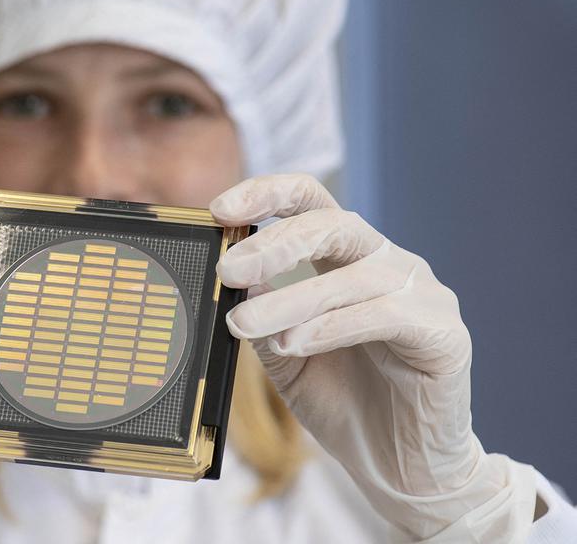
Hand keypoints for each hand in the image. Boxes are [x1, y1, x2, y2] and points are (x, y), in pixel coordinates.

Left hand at [211, 174, 535, 541]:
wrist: (398, 468)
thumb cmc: (342, 403)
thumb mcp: (284, 356)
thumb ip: (263, 315)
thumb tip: (236, 277)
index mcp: (346, 261)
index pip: (311, 204)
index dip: (267, 194)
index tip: (219, 209)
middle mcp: (386, 264)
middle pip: (333, 224)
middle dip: (274, 243)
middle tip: (228, 269)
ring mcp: (421, 294)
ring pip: (352, 276)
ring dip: (290, 299)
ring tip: (245, 324)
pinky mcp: (444, 332)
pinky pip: (385, 315)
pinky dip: (333, 326)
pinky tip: (295, 343)